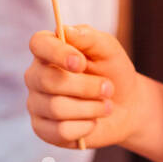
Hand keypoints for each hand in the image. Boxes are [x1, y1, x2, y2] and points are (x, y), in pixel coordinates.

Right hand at [25, 24, 141, 148]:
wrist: (126, 106)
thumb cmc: (113, 72)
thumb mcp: (108, 50)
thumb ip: (89, 38)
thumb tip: (64, 30)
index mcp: (48, 50)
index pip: (38, 44)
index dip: (57, 53)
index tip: (80, 62)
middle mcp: (36, 75)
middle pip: (48, 81)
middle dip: (86, 86)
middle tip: (109, 88)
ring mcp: (36, 103)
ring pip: (57, 108)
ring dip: (91, 108)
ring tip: (106, 105)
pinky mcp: (43, 129)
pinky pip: (60, 131)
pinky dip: (85, 127)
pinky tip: (93, 122)